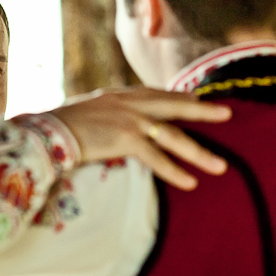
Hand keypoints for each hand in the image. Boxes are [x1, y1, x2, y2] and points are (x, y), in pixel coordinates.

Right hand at [50, 86, 230, 189]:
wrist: (48, 130)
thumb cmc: (61, 124)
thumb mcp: (88, 110)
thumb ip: (107, 112)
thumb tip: (112, 122)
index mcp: (120, 94)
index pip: (157, 93)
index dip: (180, 97)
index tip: (198, 98)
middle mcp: (129, 103)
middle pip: (175, 106)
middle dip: (203, 111)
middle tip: (227, 113)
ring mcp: (130, 119)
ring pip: (174, 136)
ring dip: (199, 152)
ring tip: (220, 166)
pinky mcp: (126, 138)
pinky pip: (156, 158)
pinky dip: (174, 171)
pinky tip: (190, 182)